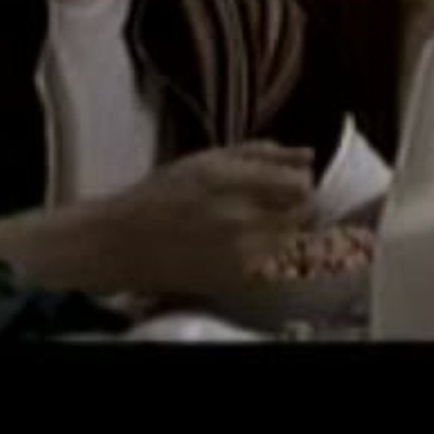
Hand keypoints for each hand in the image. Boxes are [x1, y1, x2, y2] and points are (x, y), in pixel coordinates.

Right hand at [99, 141, 315, 296]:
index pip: (301, 184)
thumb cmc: (163, 194)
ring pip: (294, 238)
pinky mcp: (239, 279)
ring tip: (253, 222)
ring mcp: (243, 253)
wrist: (126, 244)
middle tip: (272, 201)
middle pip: (305, 211)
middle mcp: (242, 218)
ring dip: (284, 228)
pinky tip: (243, 243)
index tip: (286, 180)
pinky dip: (269, 252)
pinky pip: (277, 262)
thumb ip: (260, 153)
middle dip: (295, 203)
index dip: (299, 180)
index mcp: (232, 180)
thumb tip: (307, 154)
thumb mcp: (207, 159)